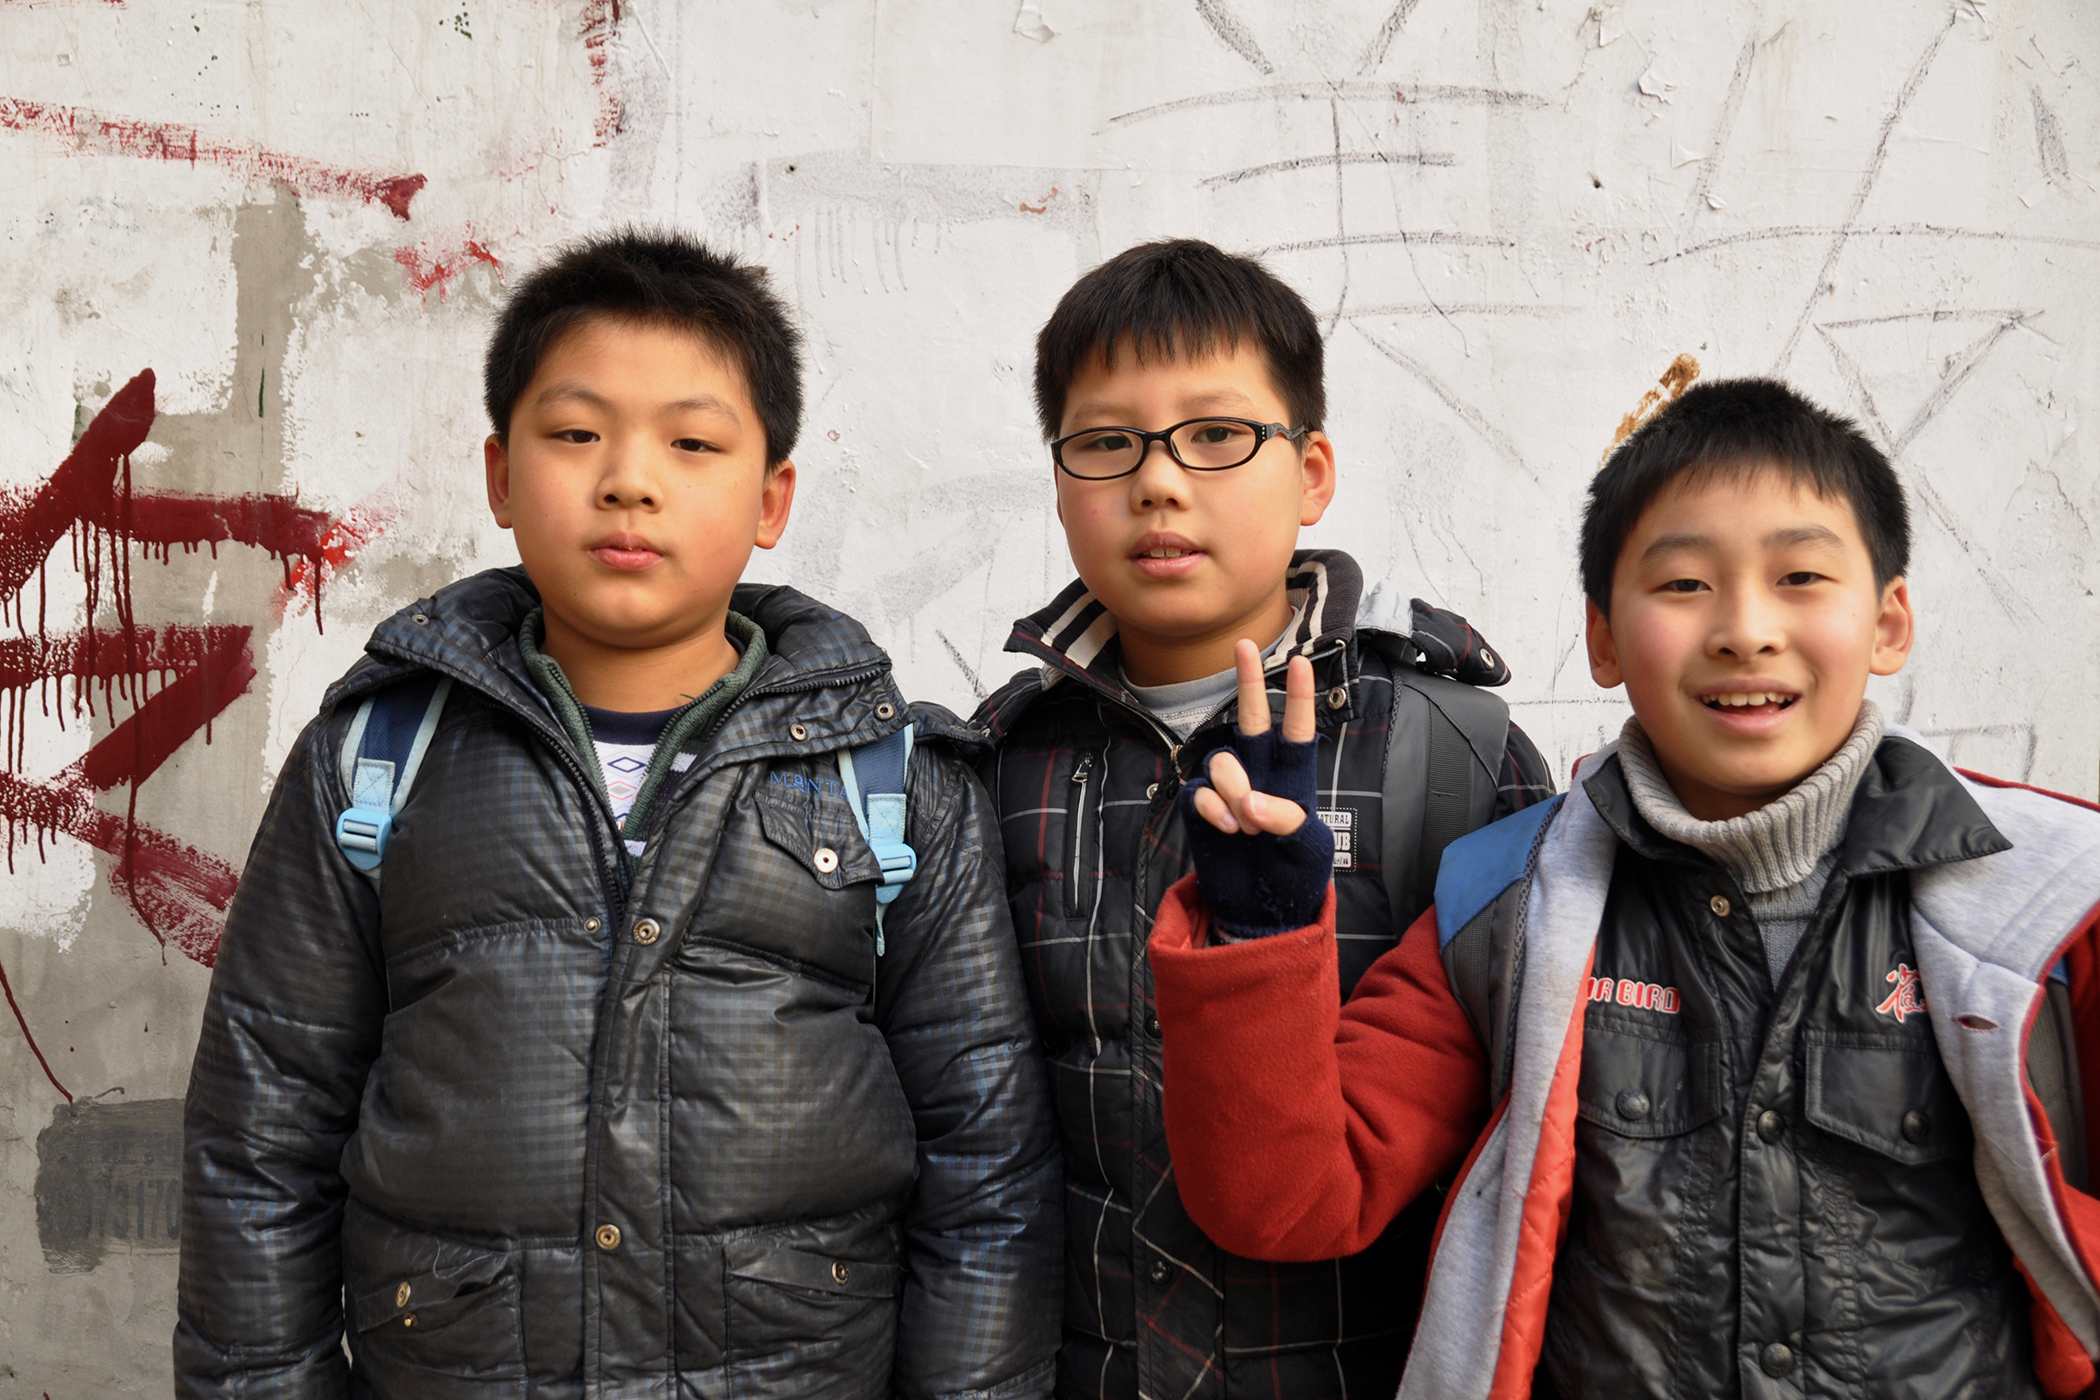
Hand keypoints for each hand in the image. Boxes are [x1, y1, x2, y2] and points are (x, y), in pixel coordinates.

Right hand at [1179, 642, 1334, 938]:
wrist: (1260, 909)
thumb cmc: (1294, 875)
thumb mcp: (1307, 851)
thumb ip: (1286, 820)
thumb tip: (1251, 802)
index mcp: (1295, 779)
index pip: (1297, 730)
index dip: (1300, 697)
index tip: (1303, 662)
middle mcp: (1261, 775)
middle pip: (1252, 720)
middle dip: (1249, 683)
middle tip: (1245, 646)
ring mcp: (1229, 790)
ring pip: (1221, 762)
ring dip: (1233, 790)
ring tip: (1247, 825)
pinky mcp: (1202, 809)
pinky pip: (1199, 793)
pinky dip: (1213, 810)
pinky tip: (1226, 829)